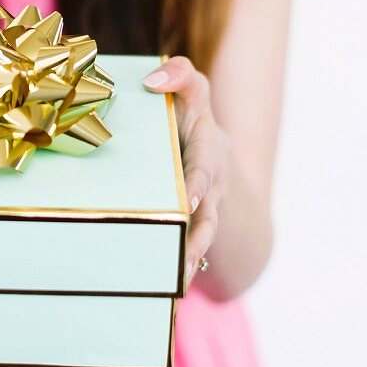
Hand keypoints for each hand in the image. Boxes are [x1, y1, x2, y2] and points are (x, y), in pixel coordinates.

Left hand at [141, 56, 229, 289]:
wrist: (215, 154)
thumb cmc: (193, 118)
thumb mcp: (194, 92)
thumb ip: (180, 76)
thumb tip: (152, 78)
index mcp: (208, 151)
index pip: (207, 166)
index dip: (201, 182)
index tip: (191, 197)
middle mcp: (210, 186)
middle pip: (207, 216)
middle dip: (199, 236)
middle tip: (187, 254)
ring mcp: (203, 212)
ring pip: (201, 240)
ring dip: (190, 260)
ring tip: (179, 281)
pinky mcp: (189, 228)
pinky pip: (187, 251)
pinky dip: (179, 270)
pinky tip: (167, 290)